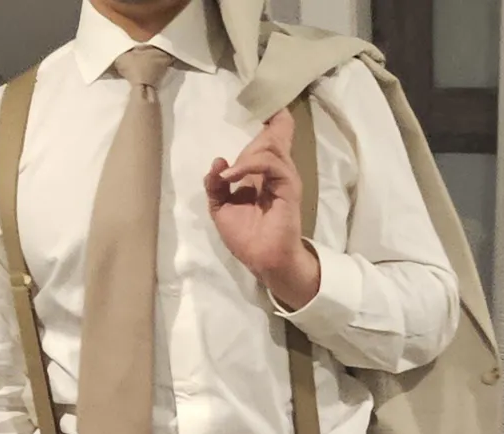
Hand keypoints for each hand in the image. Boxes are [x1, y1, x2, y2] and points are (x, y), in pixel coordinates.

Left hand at [205, 109, 320, 309]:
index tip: (266, 104)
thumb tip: (218, 161)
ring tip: (230, 175)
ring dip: (246, 156)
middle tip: (267, 111)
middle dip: (271, 123)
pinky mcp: (288, 187)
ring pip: (270, 147)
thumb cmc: (245, 237)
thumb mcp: (221, 208)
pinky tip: (232, 177)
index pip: (270, 140)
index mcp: (260, 173)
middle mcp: (274, 171)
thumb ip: (215, 184)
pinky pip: (271, 164)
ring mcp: (283, 178)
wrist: (262, 260)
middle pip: (276, 135)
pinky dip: (249, 166)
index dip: (271, 122)